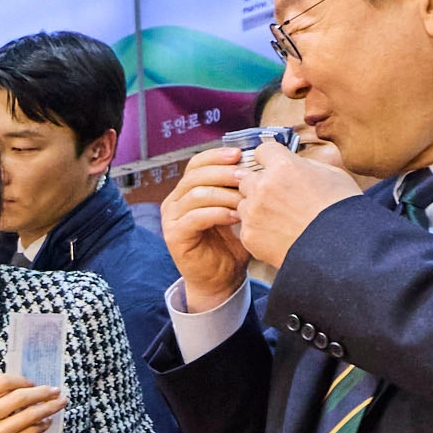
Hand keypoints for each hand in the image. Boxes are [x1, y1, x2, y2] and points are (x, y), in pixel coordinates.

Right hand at [0, 374, 59, 432]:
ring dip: (49, 408)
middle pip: (20, 398)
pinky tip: (46, 421)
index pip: (2, 382)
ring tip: (58, 403)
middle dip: (42, 392)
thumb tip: (21, 384)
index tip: (32, 383)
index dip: (22, 380)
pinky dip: (42, 426)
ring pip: (29, 416)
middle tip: (55, 390)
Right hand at [161, 146, 255, 309]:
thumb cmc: (231, 244)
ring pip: (195, 194)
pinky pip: (195, 217)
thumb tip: (260, 163)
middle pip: (195, 175)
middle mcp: (175, 202)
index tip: (240, 153)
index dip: (217, 156)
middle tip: (247, 176)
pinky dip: (218, 213)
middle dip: (223, 173)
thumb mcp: (236, 209)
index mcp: (187, 191)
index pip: (196, 164)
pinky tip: (236, 217)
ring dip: (224, 193)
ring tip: (246, 198)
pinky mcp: (174, 236)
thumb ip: (239, 189)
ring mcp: (172, 219)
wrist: (221, 279)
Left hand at [238, 141, 365, 270]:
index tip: (274, 164)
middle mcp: (262, 187)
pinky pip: (246, 226)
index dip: (270, 158)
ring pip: (244, 203)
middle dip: (260, 184)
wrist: (339, 250)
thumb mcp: (333, 175)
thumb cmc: (342, 211)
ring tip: (281, 218)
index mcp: (283, 167)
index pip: (262, 151)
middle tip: (280, 196)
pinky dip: (258, 229)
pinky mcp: (249, 235)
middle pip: (248, 178)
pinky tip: (278, 234)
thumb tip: (295, 163)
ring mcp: (253, 212)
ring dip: (256, 207)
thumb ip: (306, 165)